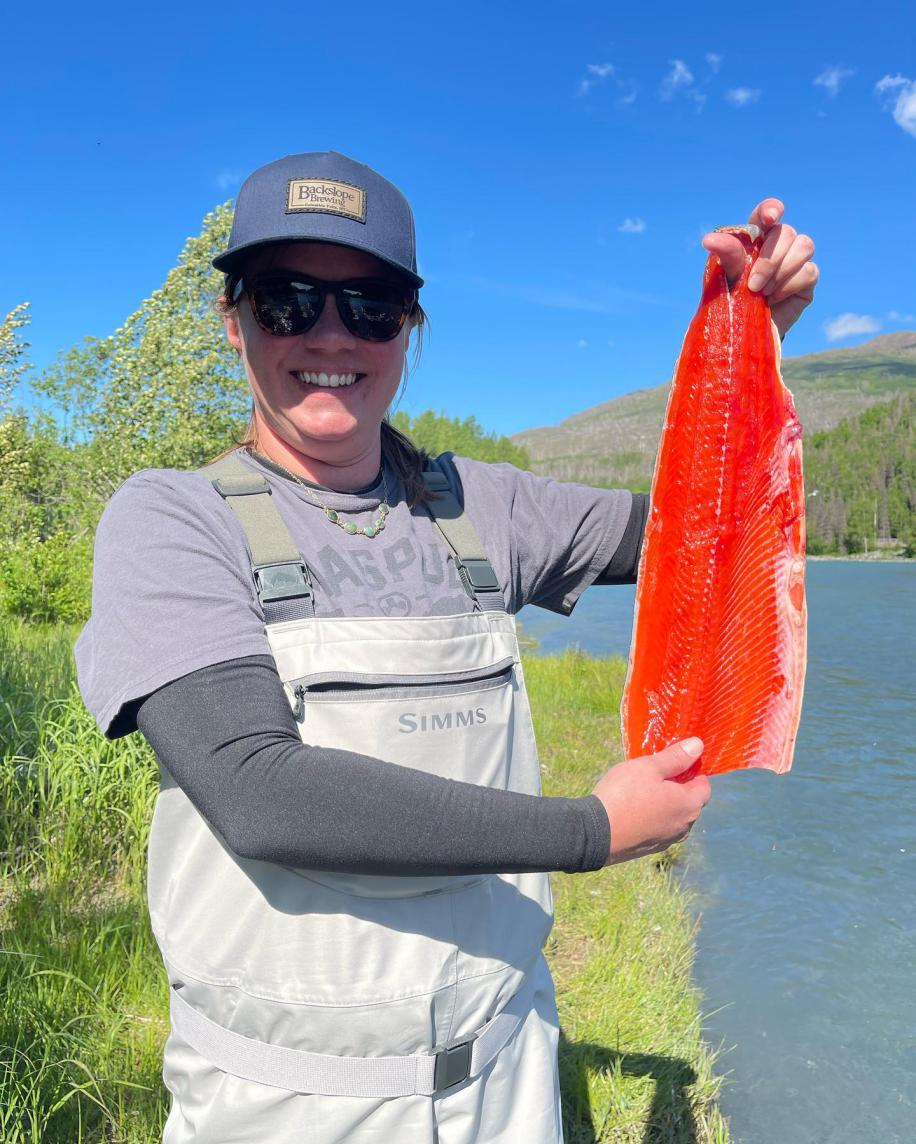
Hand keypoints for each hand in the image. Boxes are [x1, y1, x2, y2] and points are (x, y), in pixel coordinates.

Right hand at [592, 738, 710, 864]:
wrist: (595, 834)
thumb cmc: (624, 795)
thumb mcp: (649, 768)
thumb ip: (675, 757)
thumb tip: (699, 745)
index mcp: (689, 805)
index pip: (704, 786)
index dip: (694, 771)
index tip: (675, 761)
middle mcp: (684, 826)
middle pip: (690, 802)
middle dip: (679, 787)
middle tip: (655, 772)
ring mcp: (667, 840)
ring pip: (674, 816)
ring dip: (665, 803)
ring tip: (642, 789)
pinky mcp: (650, 848)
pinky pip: (659, 827)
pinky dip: (654, 816)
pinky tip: (634, 808)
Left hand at [702, 199, 817, 339]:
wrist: (743, 332)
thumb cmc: (731, 300)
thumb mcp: (725, 277)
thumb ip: (726, 256)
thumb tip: (709, 239)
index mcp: (755, 238)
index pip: (767, 213)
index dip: (771, 209)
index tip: (769, 218)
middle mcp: (778, 244)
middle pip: (786, 232)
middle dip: (769, 259)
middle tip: (752, 285)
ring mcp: (795, 260)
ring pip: (804, 246)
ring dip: (781, 270)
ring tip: (762, 292)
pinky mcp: (807, 278)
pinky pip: (809, 271)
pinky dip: (789, 285)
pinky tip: (773, 299)